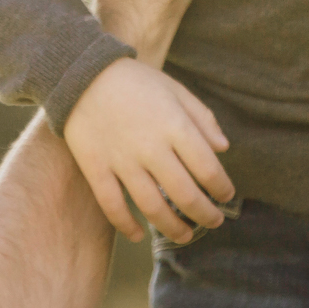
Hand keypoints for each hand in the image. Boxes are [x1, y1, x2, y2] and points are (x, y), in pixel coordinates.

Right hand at [63, 58, 233, 243]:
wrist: (82, 72)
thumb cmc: (136, 81)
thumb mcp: (175, 90)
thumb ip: (202, 118)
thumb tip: (223, 148)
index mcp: (174, 125)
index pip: (208, 169)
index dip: (222, 188)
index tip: (226, 195)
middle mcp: (151, 147)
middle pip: (185, 195)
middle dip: (205, 214)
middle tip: (214, 221)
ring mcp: (122, 160)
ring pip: (152, 207)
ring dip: (173, 227)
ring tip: (186, 235)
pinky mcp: (96, 168)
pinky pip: (112, 206)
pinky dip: (126, 225)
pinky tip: (139, 235)